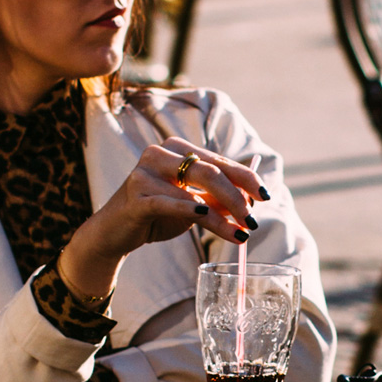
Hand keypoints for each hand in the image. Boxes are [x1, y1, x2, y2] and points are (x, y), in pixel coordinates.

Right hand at [58, 138, 262, 300]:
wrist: (115, 232)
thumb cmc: (156, 215)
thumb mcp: (192, 205)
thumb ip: (217, 199)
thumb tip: (252, 201)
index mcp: (177, 148)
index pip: (219, 160)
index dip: (246, 178)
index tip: (266, 195)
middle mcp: (159, 153)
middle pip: (210, 171)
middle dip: (237, 197)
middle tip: (253, 220)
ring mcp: (144, 173)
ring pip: (194, 190)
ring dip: (222, 215)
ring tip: (241, 233)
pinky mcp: (135, 196)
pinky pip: (170, 203)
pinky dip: (191, 211)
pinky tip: (208, 217)